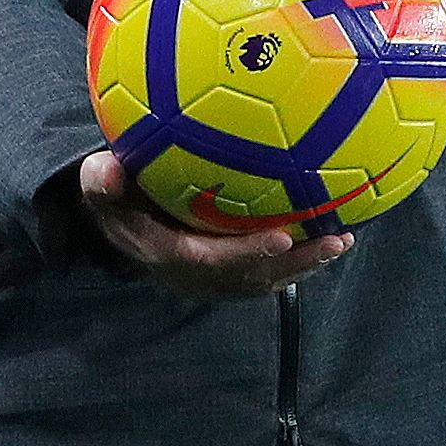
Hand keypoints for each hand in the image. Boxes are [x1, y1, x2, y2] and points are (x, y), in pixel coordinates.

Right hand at [77, 149, 351, 299]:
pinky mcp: (235, 273)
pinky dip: (303, 256)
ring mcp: (219, 278)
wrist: (129, 230)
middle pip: (252, 278)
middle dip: (295, 264)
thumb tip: (102, 165)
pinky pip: (273, 270)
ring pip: (269, 279)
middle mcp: (199, 276)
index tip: (281, 238)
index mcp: (169, 257)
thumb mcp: (105, 194)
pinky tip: (335, 231)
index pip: (210, 262)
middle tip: (333, 240)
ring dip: (308, 263)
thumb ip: (103, 183)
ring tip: (344, 239)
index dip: (246, 255)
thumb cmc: (123, 203)